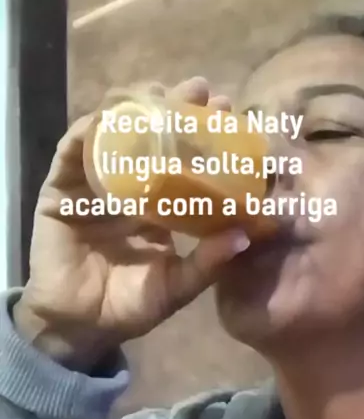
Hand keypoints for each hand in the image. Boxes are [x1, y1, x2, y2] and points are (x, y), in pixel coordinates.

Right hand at [15, 77, 249, 370]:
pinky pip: (72, 152)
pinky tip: (111, 119)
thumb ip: (207, 263)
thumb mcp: (177, 285)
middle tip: (201, 92)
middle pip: (151, 135)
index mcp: (159, 205)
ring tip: (160, 96)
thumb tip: (247, 235)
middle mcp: (127, 187)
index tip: (230, 112)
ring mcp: (94, 186)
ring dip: (136, 109)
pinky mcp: (61, 191)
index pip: (183, 160)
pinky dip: (90, 132)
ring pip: (113, 133)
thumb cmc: (129, 307)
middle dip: (176, 108)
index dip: (204, 134)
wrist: (82, 327)